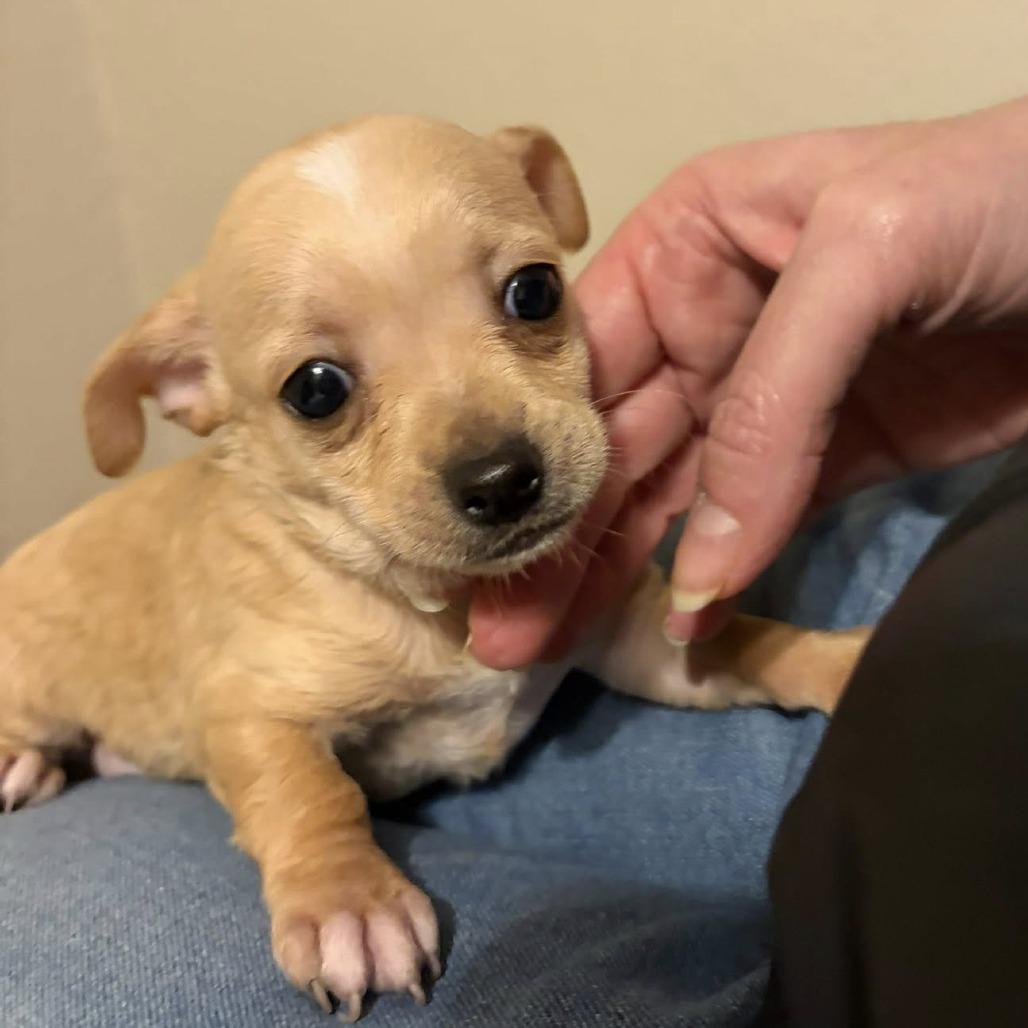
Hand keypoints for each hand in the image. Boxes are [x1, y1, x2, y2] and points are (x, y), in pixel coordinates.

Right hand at [470, 98, 1027, 668]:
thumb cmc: (997, 192)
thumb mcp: (860, 254)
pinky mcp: (824, 460)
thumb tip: (703, 563)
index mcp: (684, 245)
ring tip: (534, 643)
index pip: (582, 360)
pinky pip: (747, 526)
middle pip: (607, 444)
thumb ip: (771, 403)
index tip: (481, 535)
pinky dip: (707, 577)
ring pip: (664, 498)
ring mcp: (762, 399)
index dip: (528, 450)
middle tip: (494, 626)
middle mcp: (704, 322)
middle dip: (551, 535)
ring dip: (605, 573)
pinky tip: (665, 625)